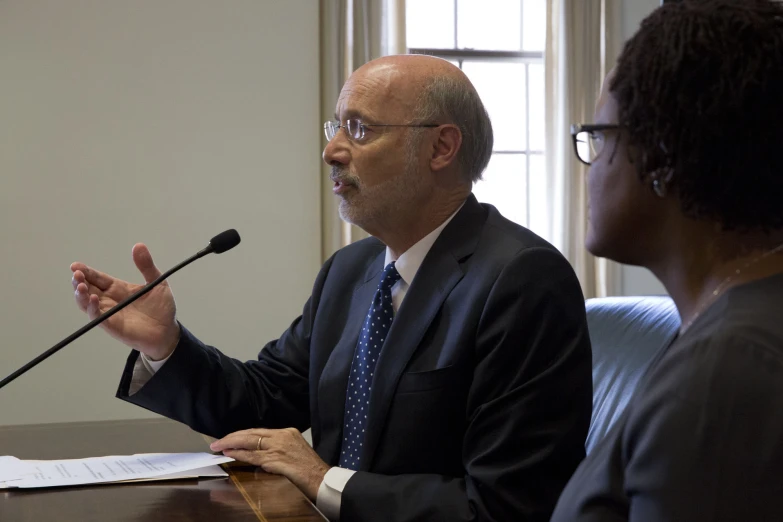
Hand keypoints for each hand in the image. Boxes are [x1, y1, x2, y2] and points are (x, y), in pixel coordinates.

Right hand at [71, 243, 179, 359]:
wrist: (168, 330)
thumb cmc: (161, 307)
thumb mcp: (156, 282)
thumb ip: (146, 266)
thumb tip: (139, 245)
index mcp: (117, 288)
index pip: (97, 278)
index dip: (86, 271)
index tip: (75, 265)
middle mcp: (110, 300)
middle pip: (87, 289)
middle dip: (79, 280)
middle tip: (76, 273)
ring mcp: (109, 313)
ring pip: (87, 304)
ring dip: (81, 295)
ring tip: (79, 285)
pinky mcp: (113, 326)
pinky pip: (98, 318)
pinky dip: (93, 309)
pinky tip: (94, 299)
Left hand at [210, 428, 329, 501]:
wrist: (322, 478)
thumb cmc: (310, 469)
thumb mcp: (294, 452)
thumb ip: (279, 450)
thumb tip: (260, 455)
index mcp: (288, 432)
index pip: (259, 431)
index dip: (242, 434)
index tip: (230, 438)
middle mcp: (282, 435)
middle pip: (252, 433)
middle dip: (232, 436)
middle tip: (217, 441)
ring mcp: (278, 446)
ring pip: (249, 441)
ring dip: (231, 444)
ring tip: (218, 446)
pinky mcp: (275, 459)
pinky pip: (253, 455)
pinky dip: (239, 454)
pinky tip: (229, 453)